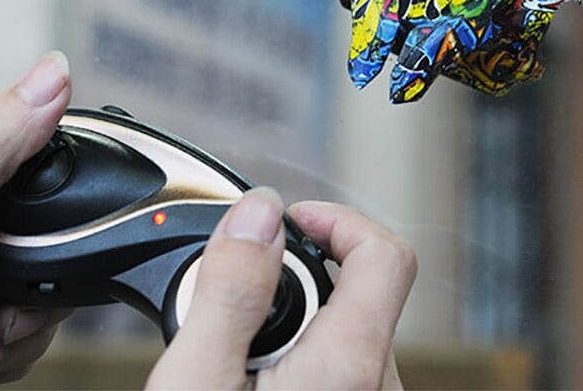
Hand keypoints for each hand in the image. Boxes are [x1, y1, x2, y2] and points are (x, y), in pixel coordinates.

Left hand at [0, 52, 71, 388]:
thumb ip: (2, 139)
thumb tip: (55, 70)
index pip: (39, 147)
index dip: (57, 201)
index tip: (37, 251)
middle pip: (44, 217)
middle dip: (36, 279)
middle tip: (4, 308)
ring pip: (36, 265)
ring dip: (22, 315)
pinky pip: (16, 297)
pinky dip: (6, 332)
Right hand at [146, 190, 416, 389]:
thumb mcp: (196, 380)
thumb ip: (231, 289)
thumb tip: (259, 210)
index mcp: (348, 365)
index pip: (386, 253)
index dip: (337, 219)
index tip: (290, 221)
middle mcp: (377, 388)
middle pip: (356, 290)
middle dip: (293, 278)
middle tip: (235, 304)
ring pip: (344, 331)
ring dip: (293, 320)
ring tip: (234, 350)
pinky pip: (340, 368)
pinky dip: (299, 354)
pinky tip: (251, 378)